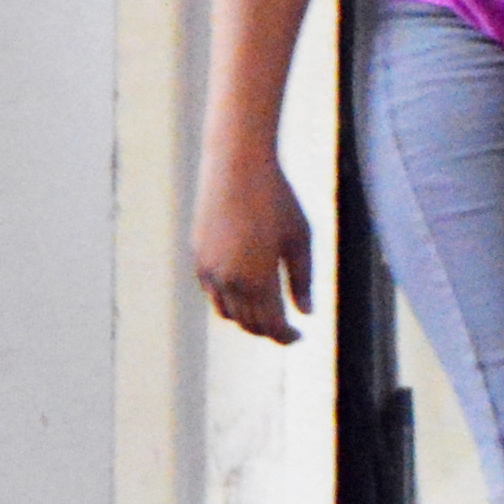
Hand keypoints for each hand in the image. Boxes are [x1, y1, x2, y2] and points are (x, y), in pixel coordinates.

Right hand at [194, 151, 313, 340]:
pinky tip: (246, 291)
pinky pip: (213, 292)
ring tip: (267, 313)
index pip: (271, 324)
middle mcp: (228, 280)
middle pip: (248, 323)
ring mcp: (209, 270)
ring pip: (227, 312)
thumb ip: (303, 280)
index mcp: (257, 279)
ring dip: (247, 318)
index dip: (286, 336)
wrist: (237, 166)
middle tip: (287, 329)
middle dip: (268, 330)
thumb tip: (306, 313)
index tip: (299, 337)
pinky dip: (229, 300)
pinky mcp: (198, 256)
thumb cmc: (276, 200)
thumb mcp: (300, 239)